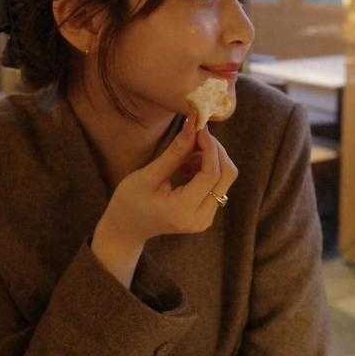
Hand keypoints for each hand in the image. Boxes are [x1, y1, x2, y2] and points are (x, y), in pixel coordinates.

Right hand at [100, 113, 238, 244]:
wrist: (127, 228)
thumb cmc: (129, 201)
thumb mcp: (148, 175)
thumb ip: (174, 153)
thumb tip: (192, 127)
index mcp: (183, 209)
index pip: (211, 174)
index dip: (210, 147)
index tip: (200, 128)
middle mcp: (200, 218)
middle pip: (226, 176)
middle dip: (215, 150)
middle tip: (196, 135)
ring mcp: (206, 219)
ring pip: (225, 179)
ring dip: (212, 159)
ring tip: (186, 153)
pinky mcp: (207, 215)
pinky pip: (218, 186)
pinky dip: (208, 169)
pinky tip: (188, 165)